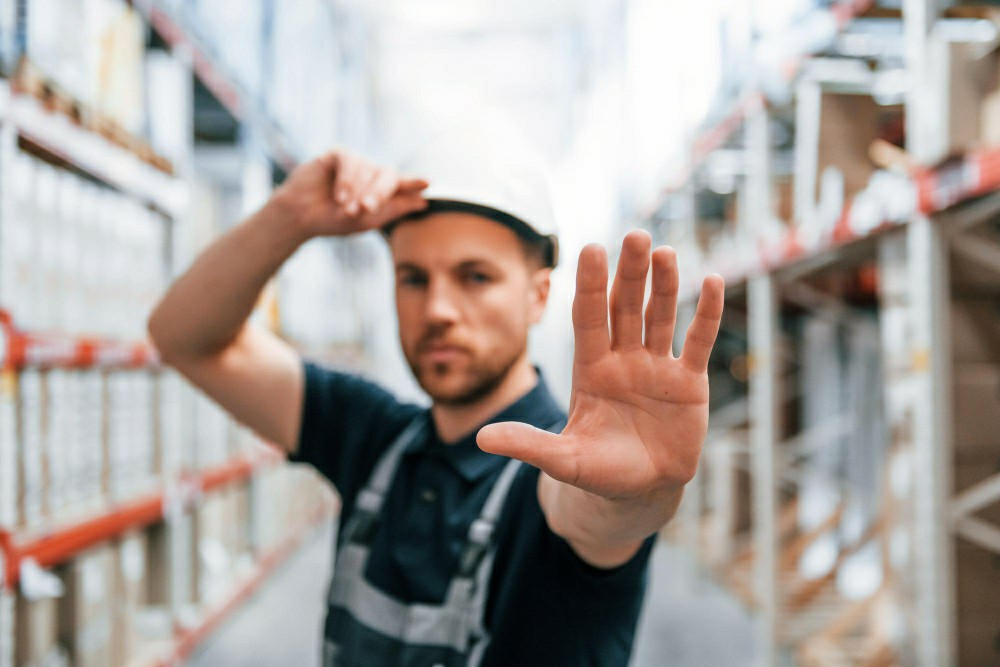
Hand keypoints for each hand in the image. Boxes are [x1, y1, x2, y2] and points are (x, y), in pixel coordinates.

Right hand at [271, 150, 428, 237]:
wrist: (300, 216)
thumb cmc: (332, 221)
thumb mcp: (366, 220)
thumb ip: (394, 209)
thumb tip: (423, 202)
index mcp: (380, 191)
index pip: (402, 184)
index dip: (414, 182)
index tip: (427, 182)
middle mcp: (371, 173)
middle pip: (388, 176)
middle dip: (379, 194)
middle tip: (366, 208)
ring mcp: (356, 162)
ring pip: (367, 169)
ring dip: (356, 191)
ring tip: (344, 208)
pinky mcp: (338, 154)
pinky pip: (350, 160)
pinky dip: (345, 180)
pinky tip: (338, 196)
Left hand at [478, 231, 723, 500]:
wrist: (639, 492)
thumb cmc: (597, 472)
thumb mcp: (562, 460)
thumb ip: (528, 444)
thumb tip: (480, 437)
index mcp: (591, 369)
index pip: (589, 318)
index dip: (590, 285)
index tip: (591, 249)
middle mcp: (623, 359)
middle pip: (626, 307)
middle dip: (630, 273)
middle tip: (635, 235)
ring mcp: (656, 367)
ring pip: (660, 316)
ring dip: (665, 285)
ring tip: (666, 252)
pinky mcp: (688, 382)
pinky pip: (699, 341)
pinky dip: (707, 313)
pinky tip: (714, 281)